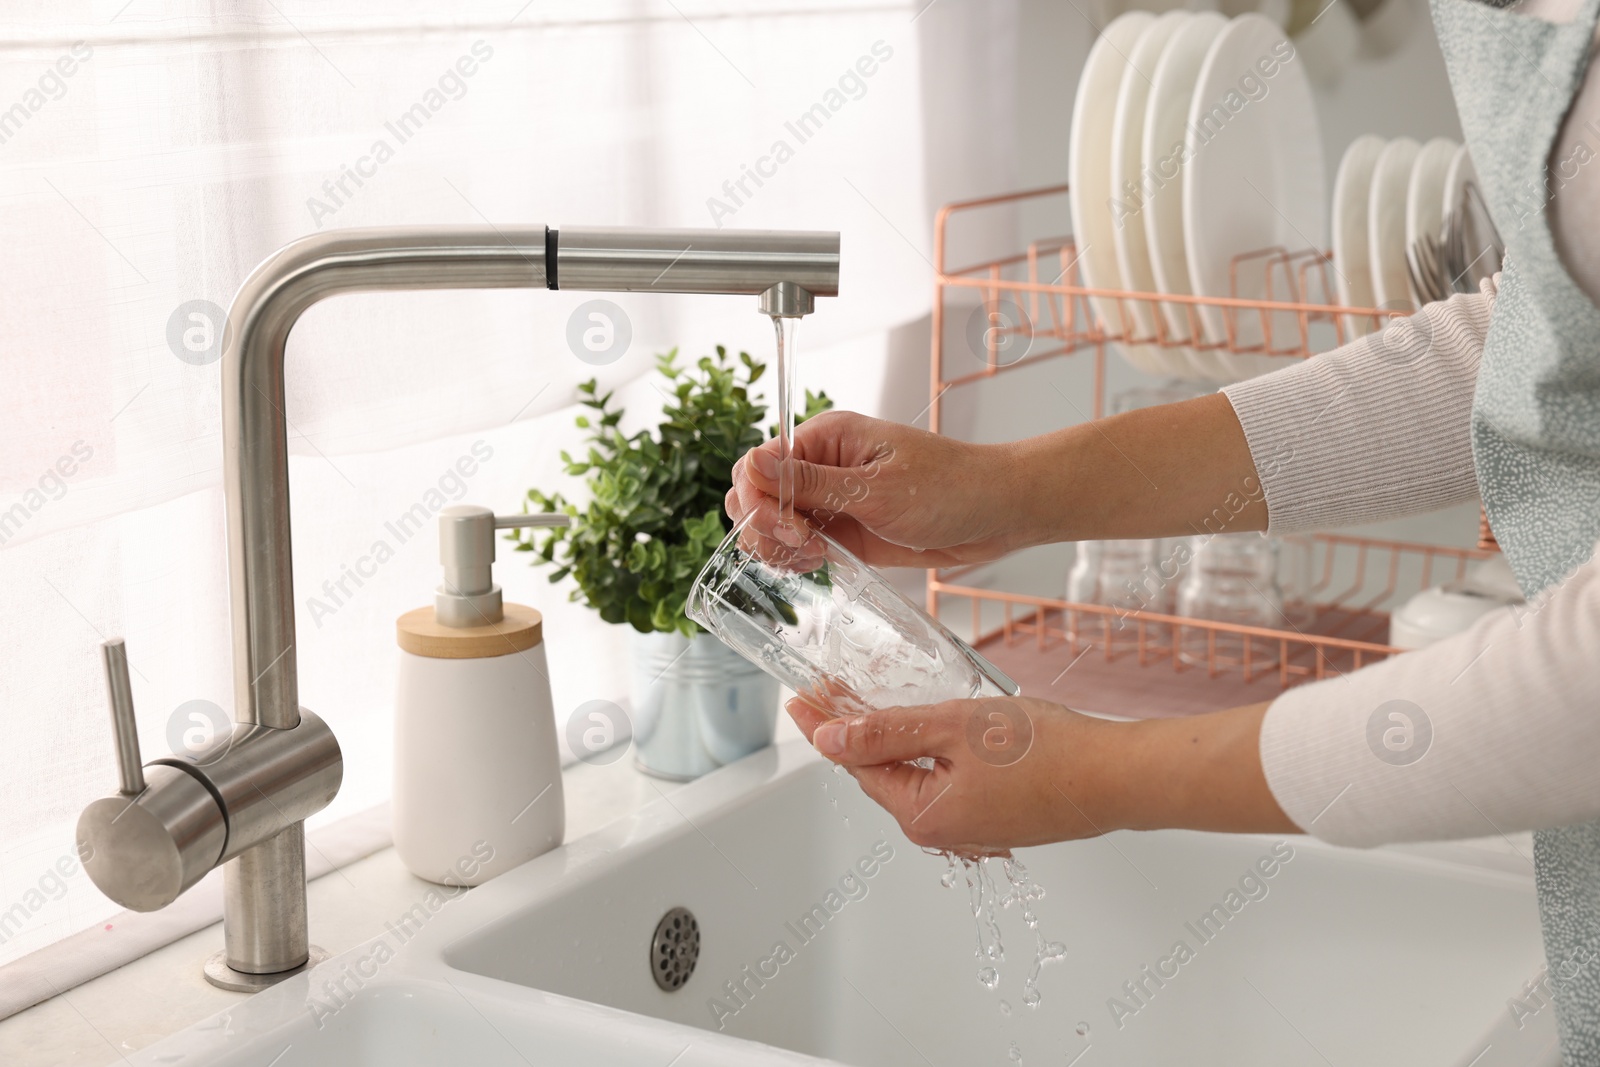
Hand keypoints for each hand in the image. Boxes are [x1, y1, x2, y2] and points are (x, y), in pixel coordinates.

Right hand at [726, 410, 1032, 568]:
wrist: (996, 514)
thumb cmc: (949, 488)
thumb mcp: (877, 489)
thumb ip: (811, 483)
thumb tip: (751, 463)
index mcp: (825, 438)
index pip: (758, 464)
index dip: (758, 499)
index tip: (789, 527)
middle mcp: (821, 466)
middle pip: (756, 496)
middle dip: (766, 527)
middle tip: (806, 546)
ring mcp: (831, 500)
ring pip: (773, 525)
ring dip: (780, 548)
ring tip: (818, 558)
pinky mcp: (844, 531)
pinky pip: (800, 546)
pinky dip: (798, 560)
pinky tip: (822, 565)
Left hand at [785, 693, 1294, 853]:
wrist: (1120, 775)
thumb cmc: (1048, 752)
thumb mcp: (953, 727)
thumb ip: (887, 731)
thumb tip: (829, 737)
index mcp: (924, 816)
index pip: (855, 764)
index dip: (825, 724)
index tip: (801, 697)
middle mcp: (945, 832)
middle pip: (881, 775)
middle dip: (853, 732)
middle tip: (830, 691)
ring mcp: (974, 828)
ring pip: (916, 778)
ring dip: (891, 741)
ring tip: (869, 703)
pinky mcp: (1000, 816)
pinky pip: (948, 783)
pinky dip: (929, 753)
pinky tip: (929, 728)